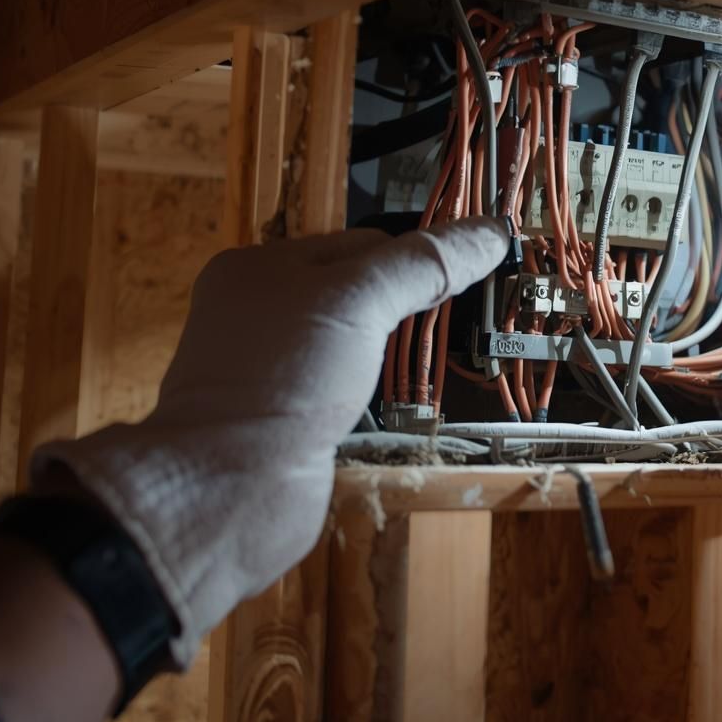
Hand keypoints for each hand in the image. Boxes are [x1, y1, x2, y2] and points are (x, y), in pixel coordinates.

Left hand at [31, 219, 506, 664]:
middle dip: (406, 306)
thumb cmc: (282, 379)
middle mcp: (259, 315)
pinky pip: (345, 393)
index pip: (361, 243)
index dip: (416, 257)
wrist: (228, 491)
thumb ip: (423, 264)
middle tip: (461, 322)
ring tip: (437, 363)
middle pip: (358, 294)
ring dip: (392, 355)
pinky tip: (398, 405)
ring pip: (353, 346)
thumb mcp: (357, 302)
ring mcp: (273, 372)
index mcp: (259, 267)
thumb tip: (493, 231)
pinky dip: (375, 397)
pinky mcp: (289, 423)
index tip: (473, 274)